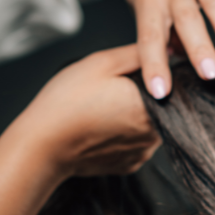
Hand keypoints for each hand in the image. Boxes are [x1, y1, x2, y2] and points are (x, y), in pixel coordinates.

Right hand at [10, 44, 161, 179]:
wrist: (43, 146)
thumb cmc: (67, 102)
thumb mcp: (102, 63)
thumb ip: (138, 54)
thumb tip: (163, 50)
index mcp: (153, 105)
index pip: (172, 85)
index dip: (153, 76)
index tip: (130, 75)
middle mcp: (155, 133)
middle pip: (162, 106)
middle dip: (142, 96)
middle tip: (110, 92)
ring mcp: (144, 152)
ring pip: (149, 125)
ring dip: (134, 116)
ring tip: (104, 109)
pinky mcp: (131, 164)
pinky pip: (136, 143)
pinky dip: (124, 135)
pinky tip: (102, 127)